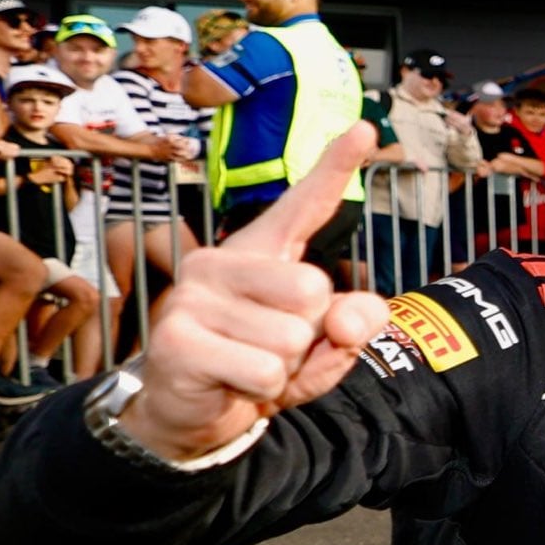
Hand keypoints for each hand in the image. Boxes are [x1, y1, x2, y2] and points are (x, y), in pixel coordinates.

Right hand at [117, 132, 387, 463]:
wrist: (192, 415)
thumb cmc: (256, 367)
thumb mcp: (320, 346)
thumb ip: (354, 323)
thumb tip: (345, 319)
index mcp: (260, 254)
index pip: (303, 206)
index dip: (335, 166)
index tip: (364, 129)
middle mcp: (219, 261)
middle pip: (313, 291)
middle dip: (308, 336)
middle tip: (271, 349)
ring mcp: (194, 296)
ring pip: (291, 337)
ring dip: (284, 368)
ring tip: (248, 367)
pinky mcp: (179, 338)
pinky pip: (265, 371)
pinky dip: (263, 390)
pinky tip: (231, 384)